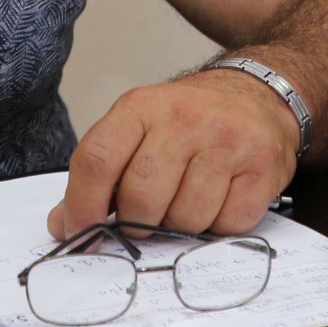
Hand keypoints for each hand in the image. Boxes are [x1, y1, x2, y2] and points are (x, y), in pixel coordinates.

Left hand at [49, 69, 298, 239]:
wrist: (257, 94)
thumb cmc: (190, 120)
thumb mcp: (139, 129)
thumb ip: (101, 172)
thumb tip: (63, 223)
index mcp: (142, 107)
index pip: (97, 160)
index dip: (82, 206)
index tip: (81, 232)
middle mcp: (185, 118)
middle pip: (141, 197)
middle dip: (138, 223)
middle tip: (147, 217)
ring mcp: (228, 140)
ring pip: (186, 218)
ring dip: (182, 225)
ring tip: (188, 200)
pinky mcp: (263, 165)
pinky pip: (228, 224)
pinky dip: (219, 225)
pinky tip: (221, 199)